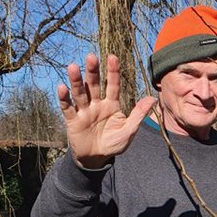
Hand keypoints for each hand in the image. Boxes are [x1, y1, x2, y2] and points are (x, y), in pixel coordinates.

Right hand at [58, 54, 156, 168]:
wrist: (97, 159)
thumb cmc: (114, 144)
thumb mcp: (129, 130)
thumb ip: (138, 114)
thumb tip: (153, 98)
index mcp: (112, 105)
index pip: (113, 85)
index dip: (113, 72)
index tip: (113, 58)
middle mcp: (97, 104)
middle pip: (93, 85)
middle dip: (92, 71)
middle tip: (91, 57)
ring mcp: (84, 111)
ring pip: (79, 93)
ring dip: (76, 80)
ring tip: (73, 67)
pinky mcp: (73, 120)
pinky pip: (68, 108)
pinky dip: (65, 98)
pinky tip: (63, 88)